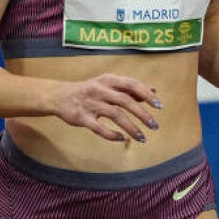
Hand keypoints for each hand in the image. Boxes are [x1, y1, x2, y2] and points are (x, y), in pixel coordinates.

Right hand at [46, 73, 162, 142]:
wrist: (59, 96)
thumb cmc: (89, 90)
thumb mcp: (107, 84)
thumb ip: (129, 89)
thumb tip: (153, 92)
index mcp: (108, 80)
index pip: (132, 84)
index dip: (146, 95)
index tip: (159, 106)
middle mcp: (100, 90)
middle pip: (125, 100)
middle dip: (142, 114)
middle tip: (154, 126)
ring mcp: (91, 104)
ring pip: (115, 115)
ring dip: (131, 127)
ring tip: (142, 138)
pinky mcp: (82, 118)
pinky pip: (99, 128)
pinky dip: (112, 135)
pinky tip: (122, 139)